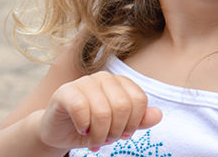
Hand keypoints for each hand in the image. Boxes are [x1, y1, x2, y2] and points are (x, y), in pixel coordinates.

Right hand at [37, 71, 161, 150]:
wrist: (58, 131)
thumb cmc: (91, 127)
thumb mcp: (118, 127)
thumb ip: (139, 121)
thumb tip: (159, 115)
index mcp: (121, 83)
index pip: (140, 100)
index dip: (133, 123)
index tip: (123, 134)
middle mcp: (104, 78)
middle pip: (123, 106)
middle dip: (116, 130)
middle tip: (107, 140)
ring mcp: (84, 82)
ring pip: (102, 110)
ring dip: (99, 133)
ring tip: (94, 140)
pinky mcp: (65, 91)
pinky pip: (81, 108)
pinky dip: (84, 125)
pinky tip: (82, 130)